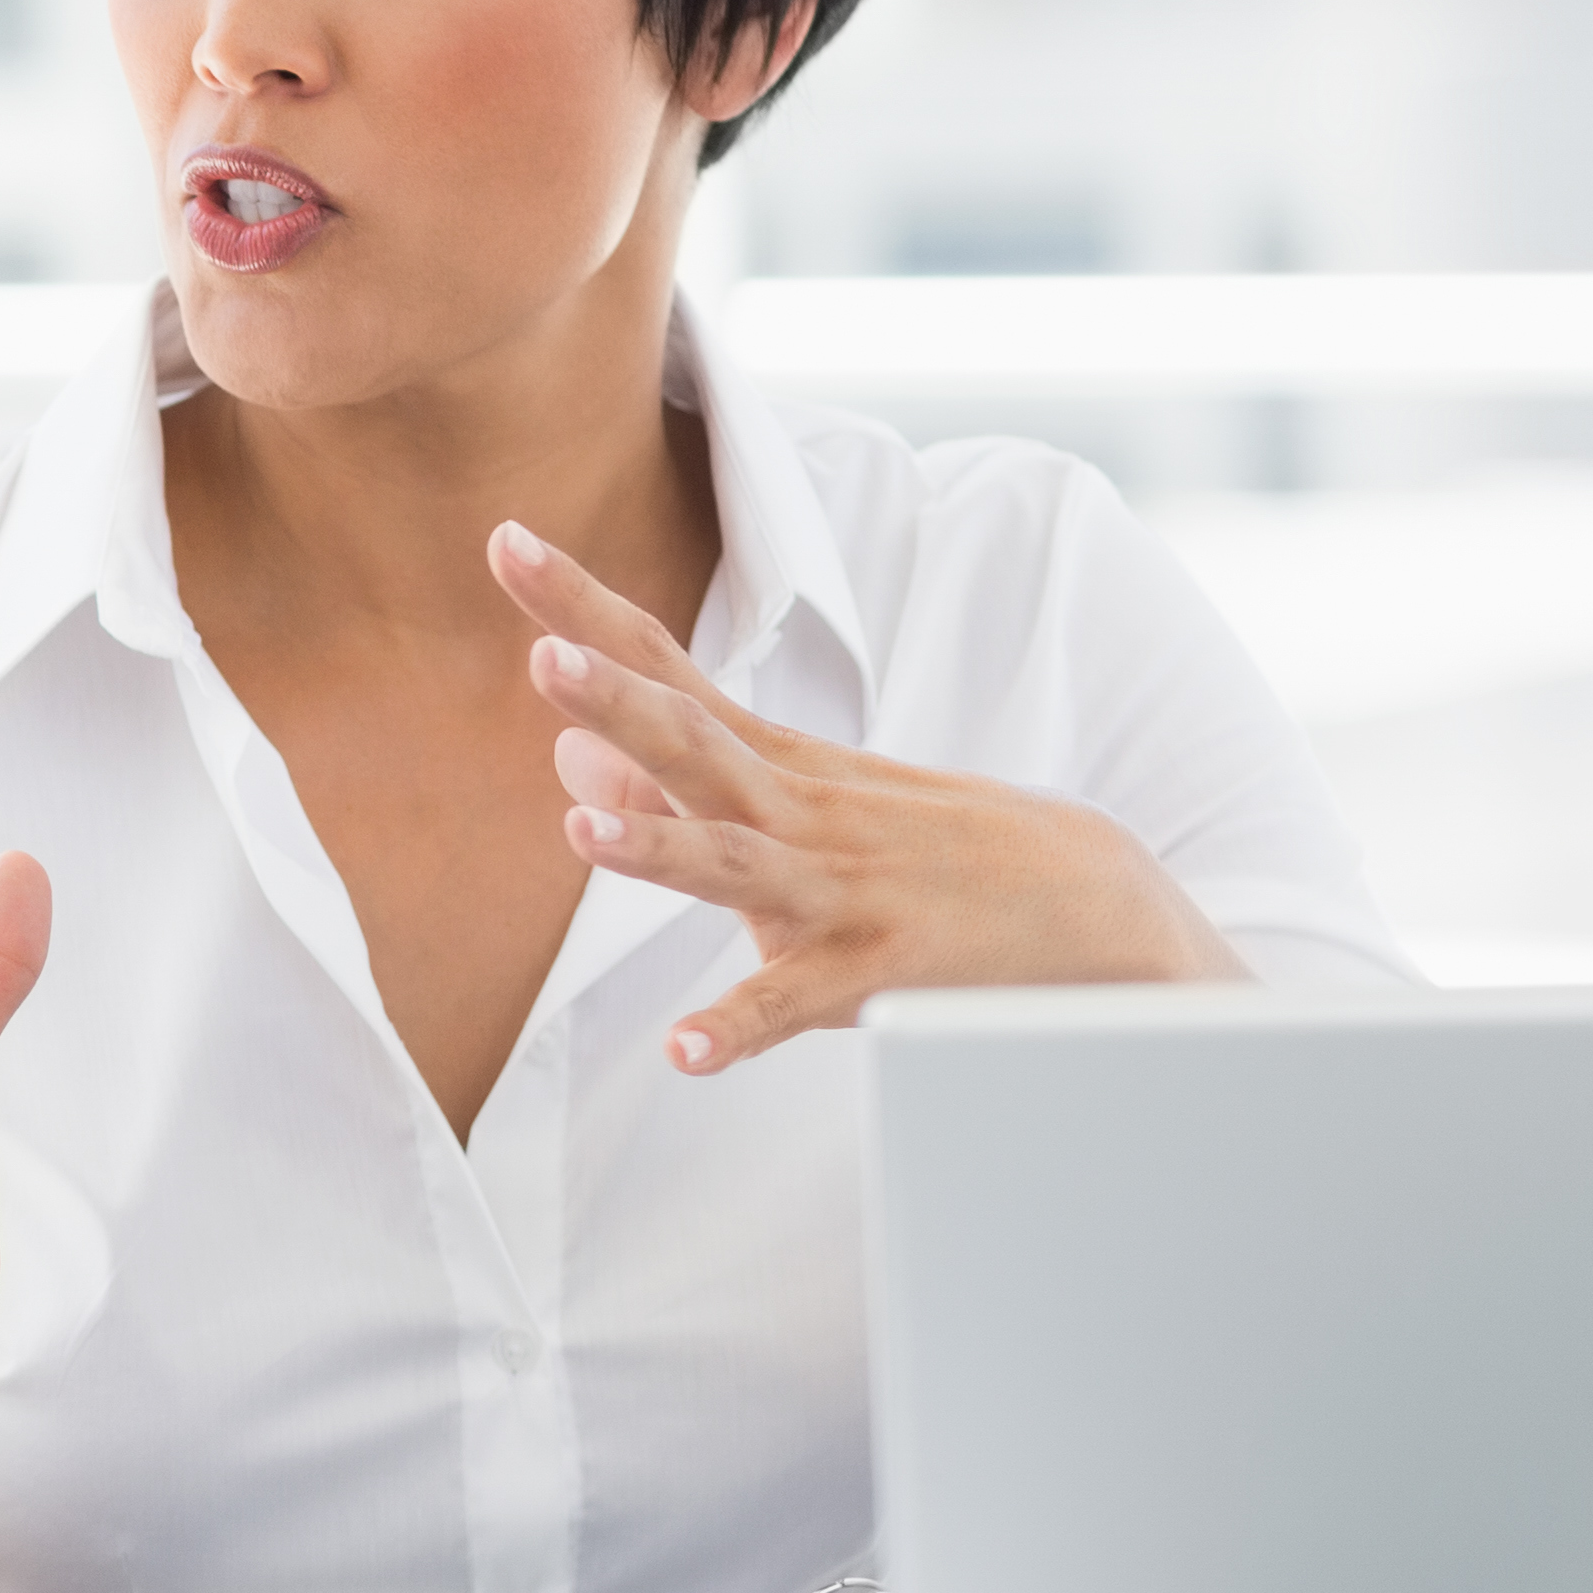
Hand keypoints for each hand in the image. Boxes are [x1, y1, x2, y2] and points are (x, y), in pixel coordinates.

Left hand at [494, 523, 1242, 1072]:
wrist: (1085, 903)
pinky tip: (683, 1050)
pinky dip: (736, 1028)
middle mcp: (793, 810)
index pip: (663, 666)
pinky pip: (790, 1005)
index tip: (507, 542)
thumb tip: (564, 755)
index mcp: (770, 761)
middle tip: (541, 654)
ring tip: (577, 830)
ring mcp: (833, 889)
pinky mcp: (869, 972)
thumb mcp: (798, 799)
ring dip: (656, 845)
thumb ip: (675, 780)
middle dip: (613, 696)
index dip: (583, 609)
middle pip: (690, 740)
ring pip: (733, 863)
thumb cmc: (922, 847)